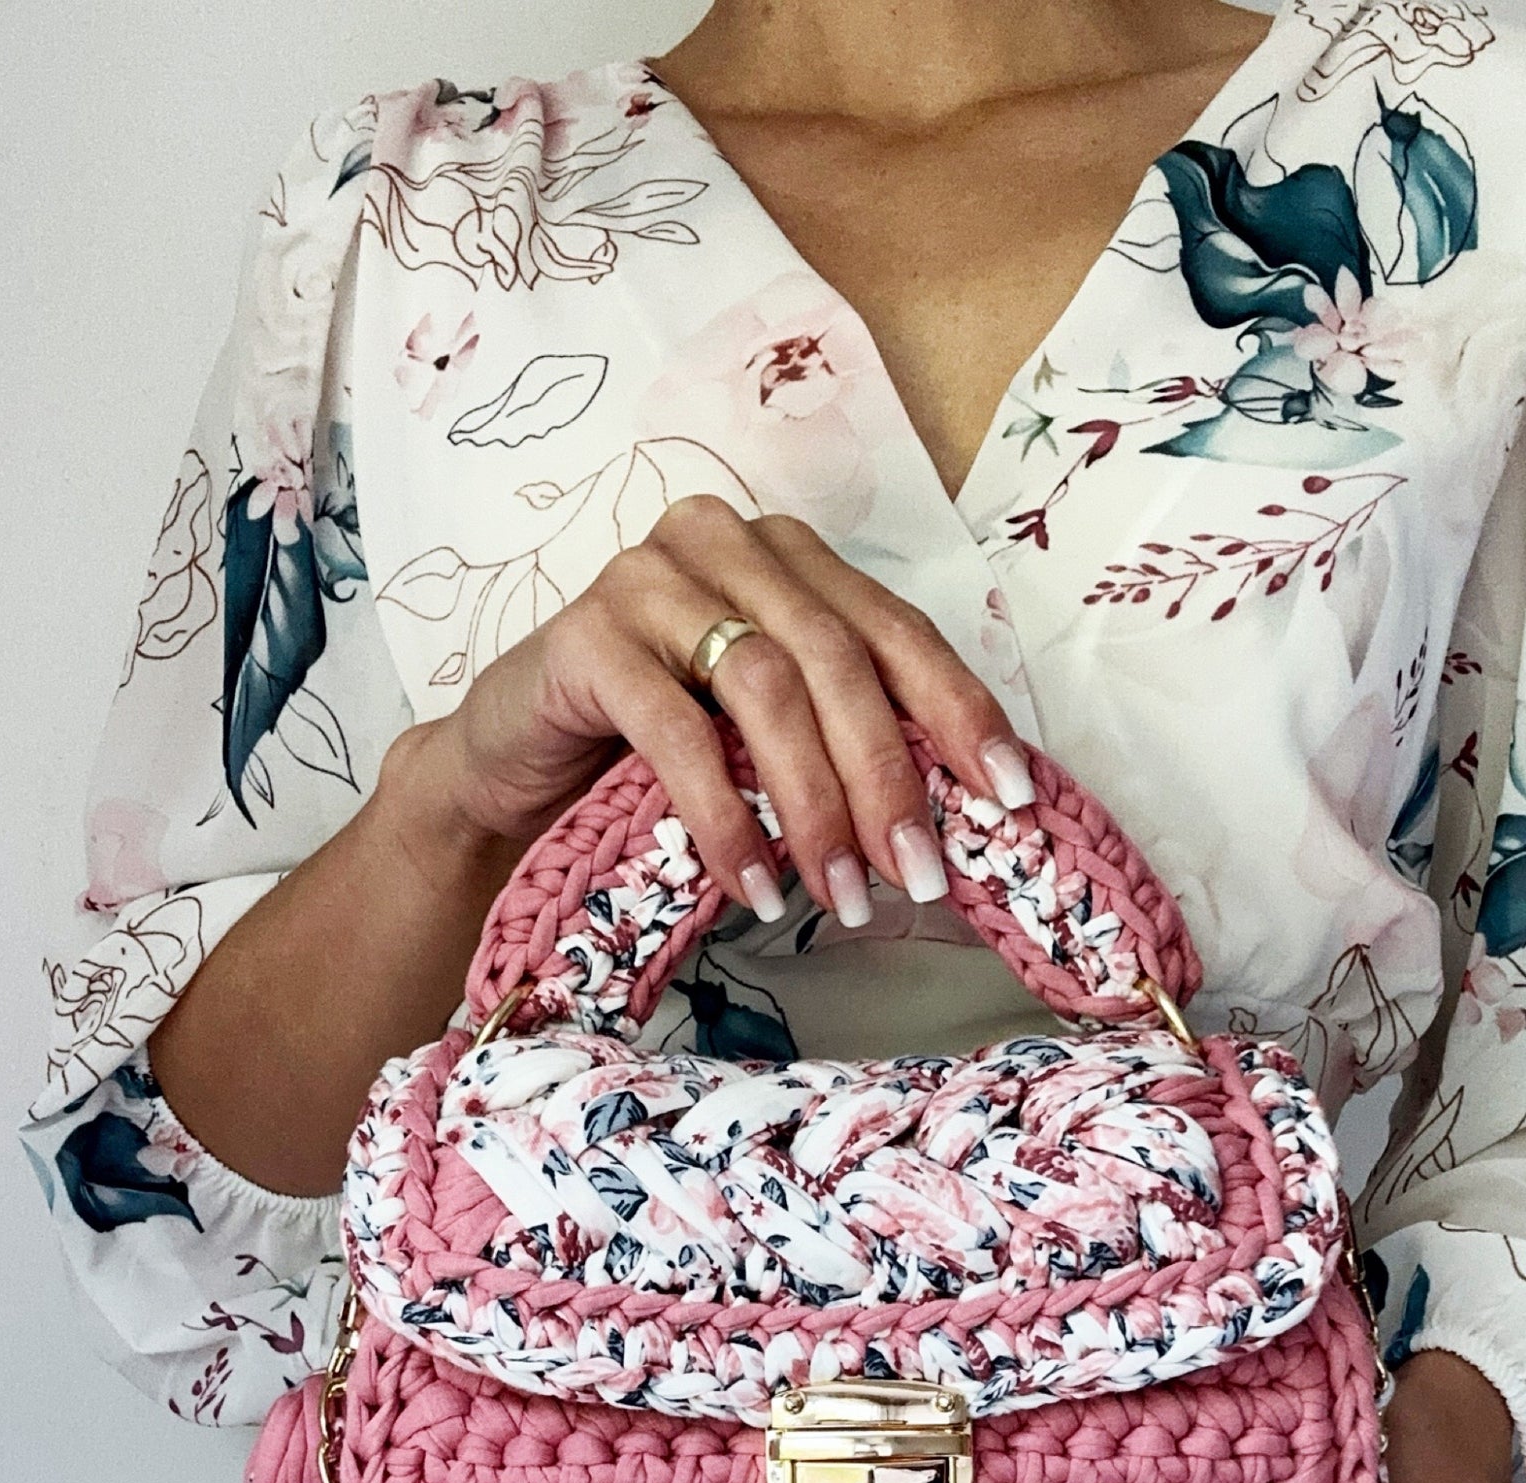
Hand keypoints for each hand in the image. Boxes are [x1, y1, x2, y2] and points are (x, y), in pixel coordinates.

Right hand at [404, 494, 1036, 925]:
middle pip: (838, 660)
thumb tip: (954, 824)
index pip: (895, 630)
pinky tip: (755, 884)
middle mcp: (726, 545)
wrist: (513, 772)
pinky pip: (680, 734)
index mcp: (789, 558)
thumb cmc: (653, 758)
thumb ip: (840, 743)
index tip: (1011, 796)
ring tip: (842, 894)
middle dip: (888, 778)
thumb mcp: (764, 742)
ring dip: (816, 805)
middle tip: (917, 874)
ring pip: (768, 689)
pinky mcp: (587, 637)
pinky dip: (726, 818)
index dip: (959, 711)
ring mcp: (651, 579)